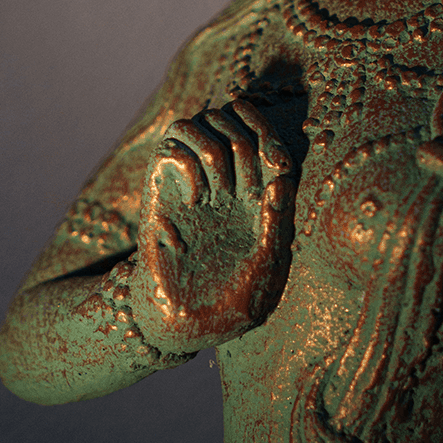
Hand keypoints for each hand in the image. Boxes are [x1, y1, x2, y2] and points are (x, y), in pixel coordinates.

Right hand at [130, 100, 296, 353]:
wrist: (185, 323)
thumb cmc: (234, 302)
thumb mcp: (268, 268)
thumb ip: (276, 224)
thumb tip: (279, 180)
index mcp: (258, 190)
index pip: (263, 133)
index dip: (267, 127)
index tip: (274, 156)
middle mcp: (227, 178)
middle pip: (232, 119)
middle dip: (244, 143)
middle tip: (242, 189)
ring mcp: (194, 180)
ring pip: (200, 121)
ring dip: (215, 147)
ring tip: (218, 190)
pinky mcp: (163, 190)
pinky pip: (172, 147)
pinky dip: (186, 163)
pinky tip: (195, 199)